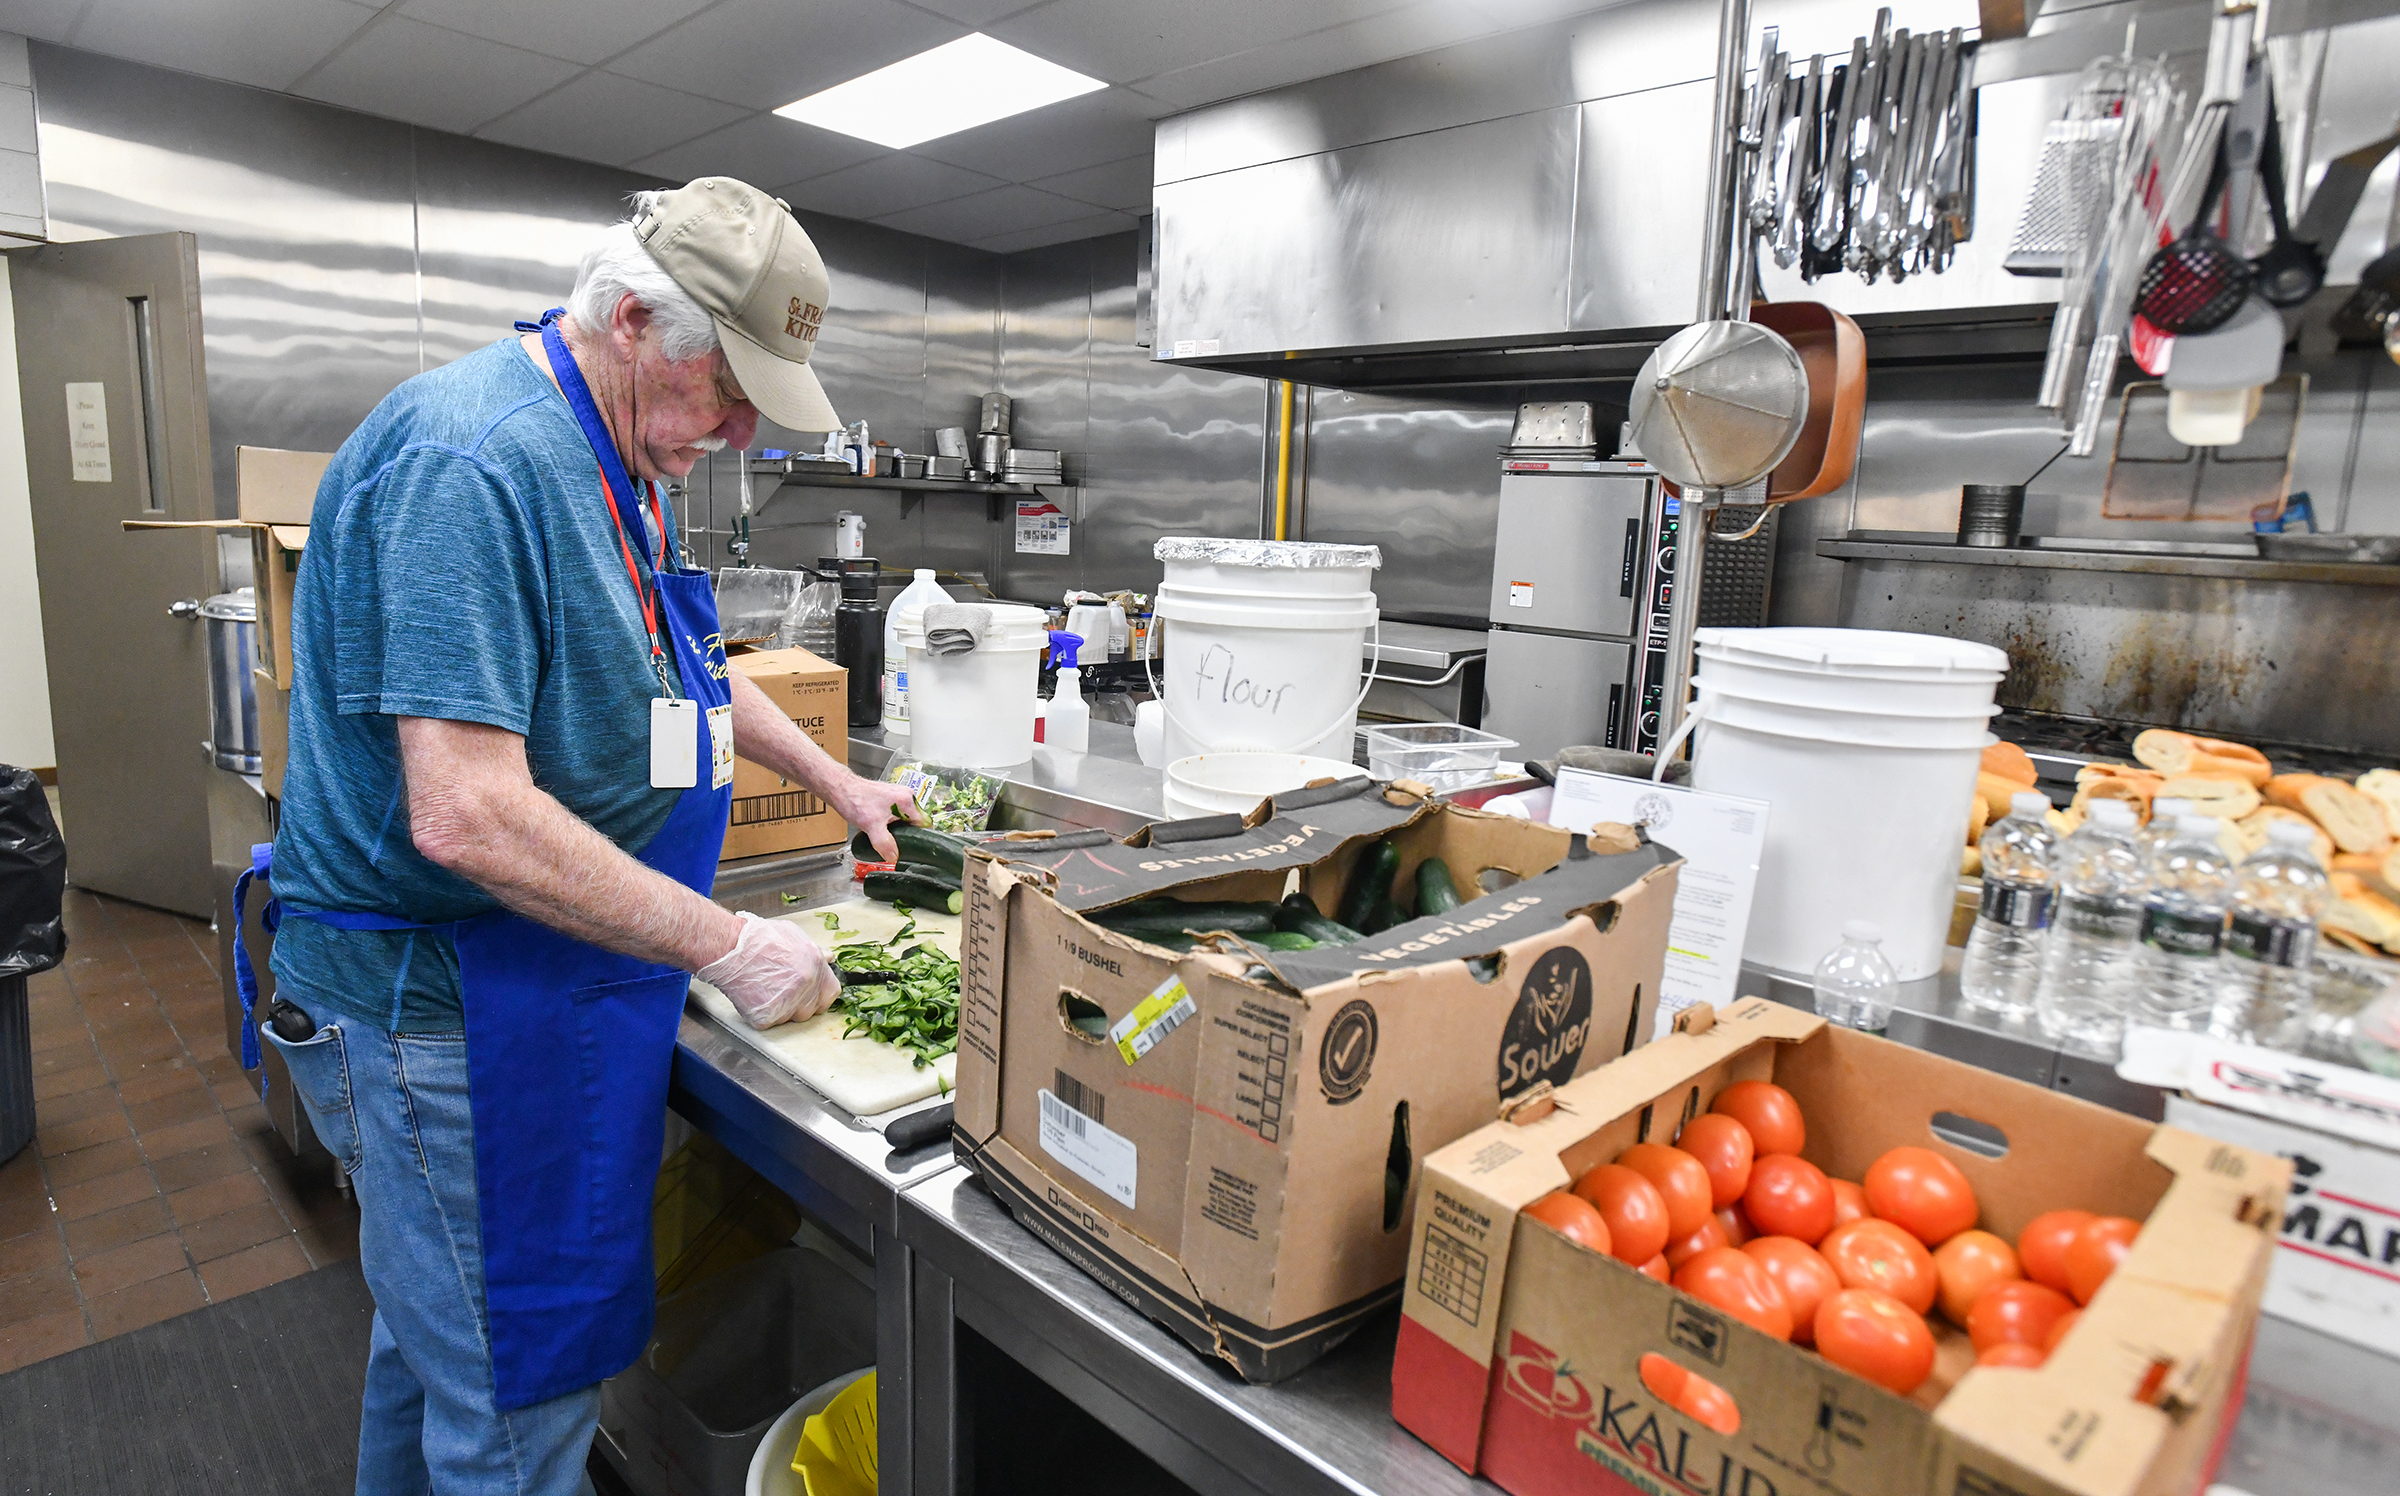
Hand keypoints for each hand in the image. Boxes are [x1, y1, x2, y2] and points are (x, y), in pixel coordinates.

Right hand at [693, 912, 837, 1028]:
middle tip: (779, 991)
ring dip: (779, 1010)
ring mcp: (788, 1002)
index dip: (819, 995)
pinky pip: (769, 1022)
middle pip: (810, 1009)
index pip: (831, 993)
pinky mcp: (767, 1015)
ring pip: (789, 1018)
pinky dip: (760, 1014)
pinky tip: (753, 996)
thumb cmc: (758, 939)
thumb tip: (829, 958)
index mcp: (816, 966)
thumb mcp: (792, 935)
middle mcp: (806, 985)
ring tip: (764, 989)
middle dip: (798, 1004)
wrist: (730, 948)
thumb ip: (813, 951)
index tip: (810, 995)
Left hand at [826, 772, 921, 860]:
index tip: (912, 848)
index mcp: (907, 801)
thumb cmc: (855, 801)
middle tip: (895, 845)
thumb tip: (894, 858)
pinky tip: (880, 829)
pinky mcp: (888, 798)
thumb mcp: (872, 827)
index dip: (919, 837)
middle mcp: (906, 796)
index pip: (923, 823)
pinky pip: (896, 815)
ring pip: (904, 819)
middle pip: (914, 822)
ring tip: (885, 837)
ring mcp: (897, 796)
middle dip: (906, 835)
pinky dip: (890, 824)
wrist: (839, 788)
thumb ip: (885, 844)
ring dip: (896, 830)